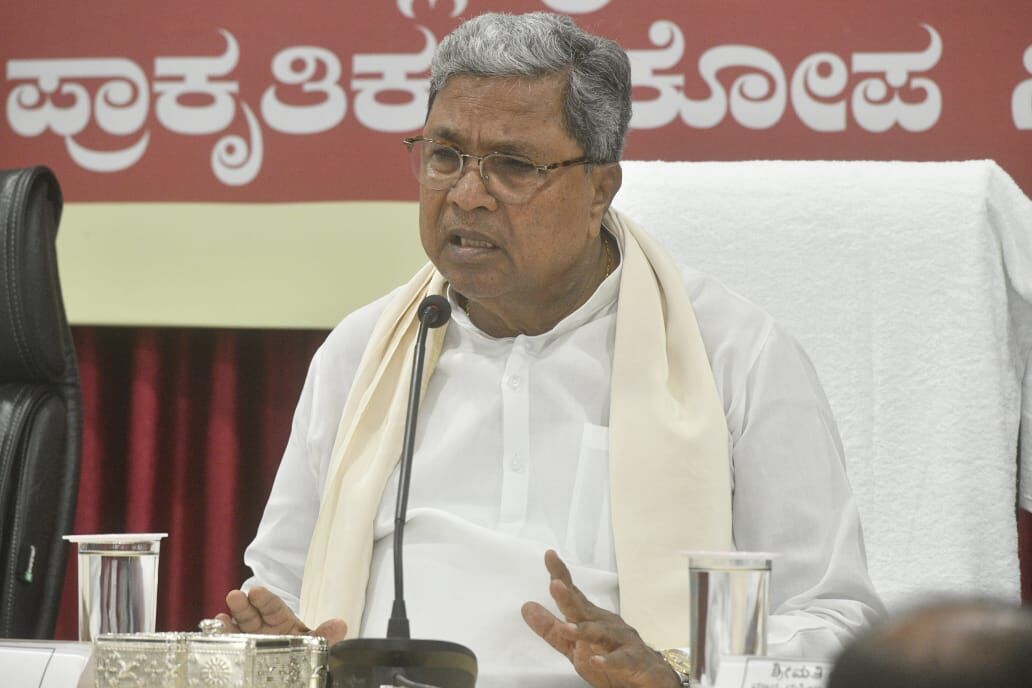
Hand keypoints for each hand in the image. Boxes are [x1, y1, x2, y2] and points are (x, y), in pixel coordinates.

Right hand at [215, 586, 347, 645]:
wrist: (292, 677)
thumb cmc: (305, 657)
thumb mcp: (315, 646)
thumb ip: (324, 636)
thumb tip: (341, 625)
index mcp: (282, 622)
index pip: (273, 607)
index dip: (265, 599)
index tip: (257, 591)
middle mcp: (264, 629)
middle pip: (252, 614)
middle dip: (243, 605)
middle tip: (235, 596)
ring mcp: (250, 643)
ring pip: (238, 629)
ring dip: (229, 622)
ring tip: (220, 618)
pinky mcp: (240, 657)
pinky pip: (229, 646)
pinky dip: (222, 639)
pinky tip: (216, 633)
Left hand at [521, 550, 680, 687]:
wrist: (650, 679)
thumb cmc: (611, 657)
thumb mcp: (574, 646)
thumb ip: (551, 628)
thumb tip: (527, 608)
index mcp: (591, 618)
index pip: (573, 593)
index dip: (560, 575)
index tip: (549, 556)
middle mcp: (606, 624)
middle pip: (584, 609)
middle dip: (569, 597)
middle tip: (555, 584)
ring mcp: (621, 640)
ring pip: (601, 633)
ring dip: (584, 630)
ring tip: (567, 628)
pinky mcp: (634, 659)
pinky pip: (621, 659)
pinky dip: (608, 660)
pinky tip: (596, 659)